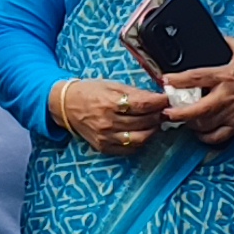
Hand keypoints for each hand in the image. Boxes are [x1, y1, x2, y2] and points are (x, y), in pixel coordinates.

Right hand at [49, 78, 169, 158]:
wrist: (66, 105)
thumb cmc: (89, 92)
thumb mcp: (111, 84)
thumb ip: (134, 92)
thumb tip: (155, 97)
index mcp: (110, 102)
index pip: (143, 105)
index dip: (159, 102)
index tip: (167, 98)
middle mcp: (108, 122)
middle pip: (144, 122)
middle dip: (158, 115)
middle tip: (163, 110)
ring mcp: (106, 137)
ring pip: (140, 138)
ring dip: (152, 130)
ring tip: (154, 122)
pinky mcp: (104, 147)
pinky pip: (129, 149)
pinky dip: (140, 142)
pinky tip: (142, 132)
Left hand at [158, 37, 233, 146]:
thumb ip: (226, 44)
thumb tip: (213, 39)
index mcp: (226, 76)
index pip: (195, 78)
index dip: (177, 80)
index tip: (165, 81)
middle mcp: (227, 97)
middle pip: (195, 109)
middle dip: (177, 113)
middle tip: (165, 111)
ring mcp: (232, 114)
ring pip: (204, 125)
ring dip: (189, 124)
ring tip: (181, 119)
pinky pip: (217, 137)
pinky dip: (205, 137)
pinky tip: (199, 132)